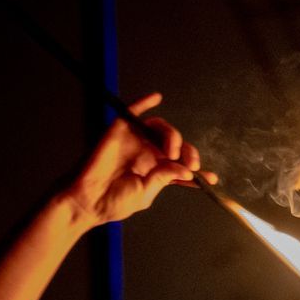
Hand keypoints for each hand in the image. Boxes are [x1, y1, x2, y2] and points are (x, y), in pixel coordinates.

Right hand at [61, 93, 213, 226]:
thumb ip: (164, 177)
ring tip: (172, 152)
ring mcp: (135, 142)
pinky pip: (133, 113)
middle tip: (190, 164)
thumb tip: (184, 169)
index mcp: (156, 171)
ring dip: (173, 137)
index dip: (198, 171)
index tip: (211, 179)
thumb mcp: (145, 193)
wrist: (88, 201)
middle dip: (188, 152)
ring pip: (161, 129)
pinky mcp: (120, 132)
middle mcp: (148, 154)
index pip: (181, 166)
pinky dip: (145, 102)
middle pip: (176, 144)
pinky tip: (156, 97)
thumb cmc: (113, 202)